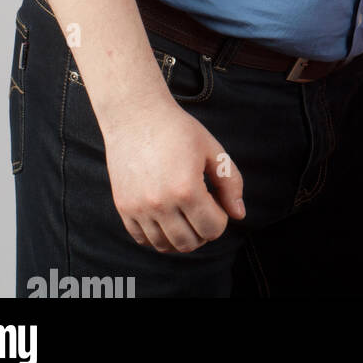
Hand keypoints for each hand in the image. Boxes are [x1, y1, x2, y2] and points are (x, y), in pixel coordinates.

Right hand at [101, 94, 244, 252]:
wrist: (136, 116)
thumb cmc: (178, 130)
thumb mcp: (212, 150)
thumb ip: (230, 183)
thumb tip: (239, 214)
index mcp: (187, 189)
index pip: (213, 228)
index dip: (221, 219)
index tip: (217, 202)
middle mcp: (160, 204)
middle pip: (189, 243)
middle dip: (203, 231)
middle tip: (204, 209)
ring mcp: (138, 209)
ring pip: (165, 245)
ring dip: (181, 236)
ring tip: (186, 213)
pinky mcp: (123, 208)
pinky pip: (143, 239)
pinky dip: (158, 235)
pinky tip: (167, 216)